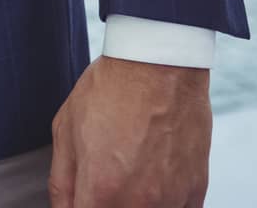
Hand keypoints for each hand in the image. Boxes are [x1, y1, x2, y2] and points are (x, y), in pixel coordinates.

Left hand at [49, 54, 210, 206]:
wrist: (159, 63)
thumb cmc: (113, 88)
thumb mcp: (66, 128)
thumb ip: (61, 183)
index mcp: (100, 190)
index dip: (80, 206)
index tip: (83, 195)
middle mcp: (138, 204)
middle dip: (104, 202)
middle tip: (106, 177)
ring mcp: (170, 201)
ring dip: (134, 202)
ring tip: (131, 170)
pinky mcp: (195, 193)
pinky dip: (162, 201)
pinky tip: (153, 173)